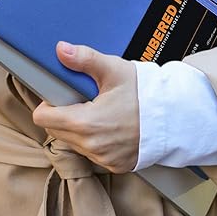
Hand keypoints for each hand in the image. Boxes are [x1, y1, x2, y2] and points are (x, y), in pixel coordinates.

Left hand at [32, 42, 139, 173]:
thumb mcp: (113, 69)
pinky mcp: (114, 165)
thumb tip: (61, 49)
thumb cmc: (144, 93)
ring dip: (78, 127)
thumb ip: (84, 59)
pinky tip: (109, 123)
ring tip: (98, 109)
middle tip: (83, 97)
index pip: (43, 119)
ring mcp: (103, 158)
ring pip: (73, 142)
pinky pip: (91, 152)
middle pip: (56, 130)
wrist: (173, 116)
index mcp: (86, 123)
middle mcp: (92, 146)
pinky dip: (94, 139)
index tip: (60, 93)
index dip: (48, 102)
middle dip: (63, 113)